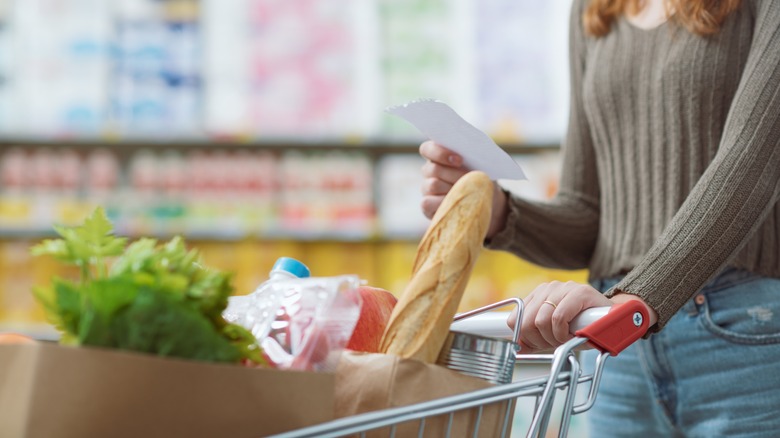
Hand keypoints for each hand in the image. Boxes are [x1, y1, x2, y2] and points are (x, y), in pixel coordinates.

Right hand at [419, 141, 508, 236]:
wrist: (484, 198)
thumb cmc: (480, 177)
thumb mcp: (479, 164)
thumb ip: (471, 155)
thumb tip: (473, 151)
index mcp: (438, 156)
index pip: (427, 149)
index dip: (440, 153)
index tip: (460, 160)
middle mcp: (429, 170)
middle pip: (433, 169)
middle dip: (454, 174)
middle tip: (470, 179)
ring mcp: (426, 188)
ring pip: (433, 185)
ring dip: (452, 189)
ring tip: (467, 191)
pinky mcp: (427, 204)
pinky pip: (428, 202)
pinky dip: (444, 203)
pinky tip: (457, 203)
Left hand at [506, 281, 656, 352]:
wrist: (615, 318)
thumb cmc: (583, 327)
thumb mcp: (553, 333)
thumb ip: (535, 338)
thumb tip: (517, 349)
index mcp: (538, 295)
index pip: (514, 319)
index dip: (525, 338)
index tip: (539, 346)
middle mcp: (548, 288)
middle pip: (526, 322)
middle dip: (540, 341)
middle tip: (556, 344)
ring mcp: (563, 287)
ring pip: (541, 321)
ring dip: (554, 338)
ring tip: (566, 339)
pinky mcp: (579, 291)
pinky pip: (559, 318)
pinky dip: (563, 333)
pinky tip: (572, 335)